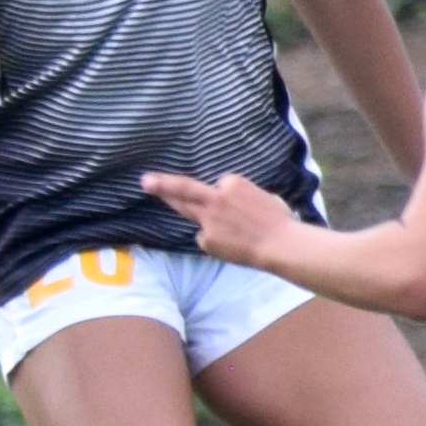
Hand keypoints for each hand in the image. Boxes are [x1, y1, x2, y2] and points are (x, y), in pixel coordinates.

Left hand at [139, 170, 294, 268]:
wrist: (280, 244)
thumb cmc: (279, 220)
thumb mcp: (262, 195)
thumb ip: (241, 195)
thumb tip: (234, 201)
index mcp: (232, 183)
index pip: (218, 185)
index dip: (223, 193)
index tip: (227, 200)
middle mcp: (215, 198)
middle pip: (184, 190)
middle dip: (162, 185)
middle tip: (145, 181)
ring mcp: (208, 220)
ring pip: (189, 212)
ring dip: (176, 205)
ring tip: (155, 192)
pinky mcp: (205, 239)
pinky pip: (204, 236)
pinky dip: (212, 238)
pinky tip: (229, 244)